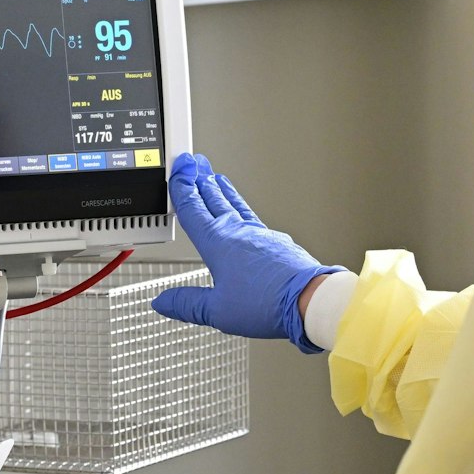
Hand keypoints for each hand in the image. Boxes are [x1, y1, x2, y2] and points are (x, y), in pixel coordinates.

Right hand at [152, 153, 343, 351]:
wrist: (310, 298)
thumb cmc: (267, 303)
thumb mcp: (217, 310)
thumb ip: (187, 304)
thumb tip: (163, 301)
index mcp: (218, 243)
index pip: (193, 210)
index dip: (182, 188)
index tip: (178, 171)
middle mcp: (238, 232)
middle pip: (214, 200)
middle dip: (201, 180)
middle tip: (194, 163)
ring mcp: (261, 235)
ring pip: (235, 206)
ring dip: (223, 191)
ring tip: (216, 179)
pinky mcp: (278, 242)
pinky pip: (253, 219)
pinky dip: (242, 210)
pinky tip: (244, 215)